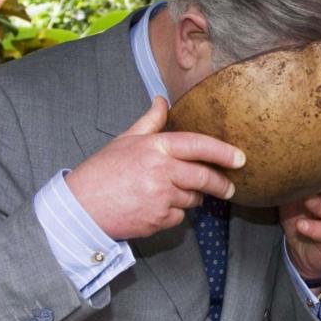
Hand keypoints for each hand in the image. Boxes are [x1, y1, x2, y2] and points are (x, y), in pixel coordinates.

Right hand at [66, 97, 245, 239]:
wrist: (80, 209)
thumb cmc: (102, 172)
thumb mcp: (125, 140)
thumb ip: (150, 122)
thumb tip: (162, 100)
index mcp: (155, 148)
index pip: (198, 145)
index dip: (222, 152)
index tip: (240, 158)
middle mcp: (161, 171)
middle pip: (203, 177)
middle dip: (220, 184)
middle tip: (228, 188)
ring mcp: (161, 197)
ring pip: (192, 199)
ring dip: (190, 197)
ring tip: (168, 193)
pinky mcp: (158, 220)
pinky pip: (179, 217)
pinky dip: (173, 214)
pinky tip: (154, 208)